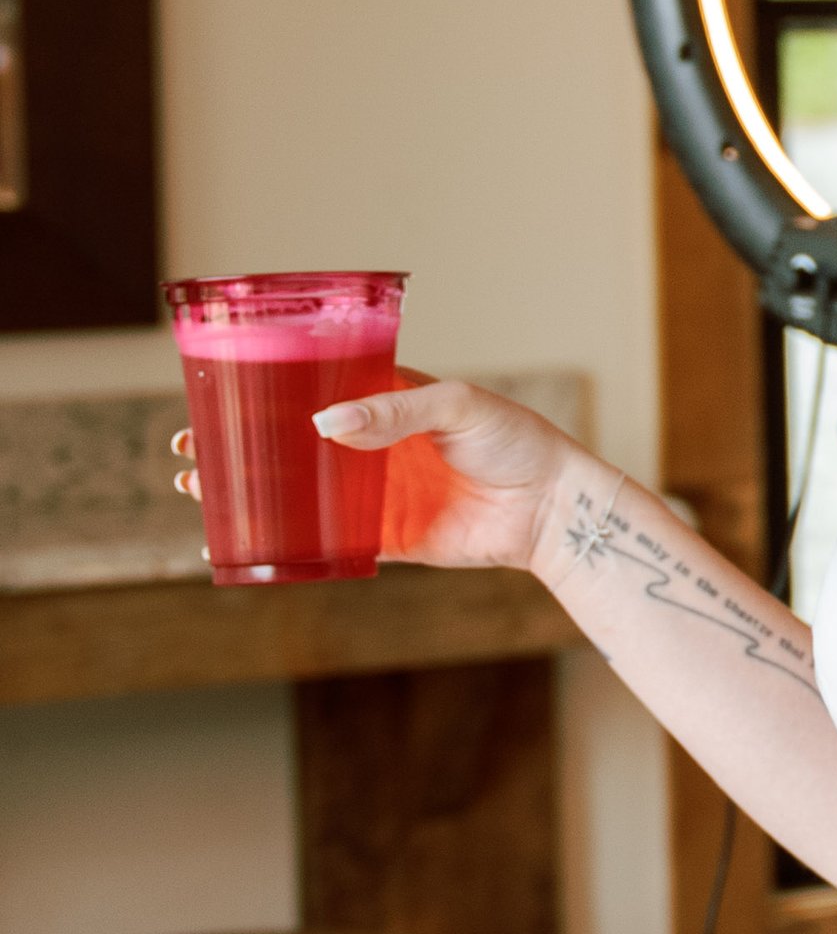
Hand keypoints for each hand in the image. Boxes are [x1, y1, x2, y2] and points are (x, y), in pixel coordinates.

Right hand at [172, 377, 598, 574]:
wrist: (553, 508)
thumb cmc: (516, 441)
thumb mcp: (456, 407)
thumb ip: (394, 411)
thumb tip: (323, 421)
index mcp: (384, 400)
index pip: (310, 389)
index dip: (262, 392)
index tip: (213, 393)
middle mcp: (371, 445)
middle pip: (289, 442)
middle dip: (235, 444)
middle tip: (186, 448)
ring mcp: (373, 492)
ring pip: (296, 492)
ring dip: (246, 491)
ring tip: (194, 489)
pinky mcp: (384, 538)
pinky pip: (323, 542)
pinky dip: (282, 543)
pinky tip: (239, 544)